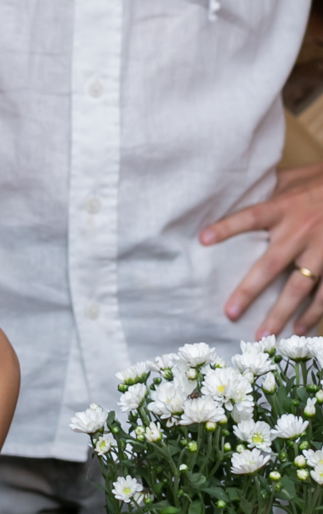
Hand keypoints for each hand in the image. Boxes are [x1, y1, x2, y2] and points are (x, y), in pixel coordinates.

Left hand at [200, 162, 322, 336]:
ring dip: (281, 313)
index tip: (203, 239)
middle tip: (229, 313)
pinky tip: (300, 330)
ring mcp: (322, 249)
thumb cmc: (320, 181)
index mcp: (284, 208)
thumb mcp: (292, 178)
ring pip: (300, 287)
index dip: (227, 227)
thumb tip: (234, 190)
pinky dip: (314, 313)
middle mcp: (300, 231)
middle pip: (271, 265)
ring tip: (264, 335)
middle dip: (249, 291)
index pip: (250, 217)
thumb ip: (268, 190)